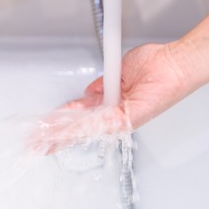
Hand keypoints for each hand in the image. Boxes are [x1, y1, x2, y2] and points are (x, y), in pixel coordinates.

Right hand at [29, 42, 190, 153]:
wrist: (174, 63)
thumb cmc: (154, 66)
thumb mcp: (119, 73)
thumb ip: (102, 86)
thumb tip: (89, 93)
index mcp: (110, 104)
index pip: (79, 116)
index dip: (60, 121)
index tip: (43, 127)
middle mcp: (113, 114)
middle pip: (78, 127)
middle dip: (54, 135)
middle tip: (35, 144)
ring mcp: (120, 118)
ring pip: (86, 129)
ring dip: (63, 134)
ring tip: (43, 141)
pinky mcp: (129, 118)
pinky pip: (102, 123)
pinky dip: (82, 126)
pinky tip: (66, 132)